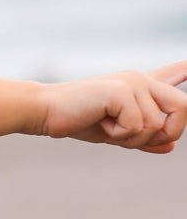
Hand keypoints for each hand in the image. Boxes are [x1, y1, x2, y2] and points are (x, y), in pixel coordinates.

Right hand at [38, 63, 186, 152]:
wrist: (46, 112)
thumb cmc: (77, 120)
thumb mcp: (116, 133)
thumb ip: (144, 139)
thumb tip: (172, 147)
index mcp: (139, 86)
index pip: (172, 76)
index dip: (185, 72)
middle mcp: (140, 80)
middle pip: (182, 108)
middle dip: (167, 132)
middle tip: (132, 138)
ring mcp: (133, 83)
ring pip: (156, 125)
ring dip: (132, 139)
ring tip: (107, 127)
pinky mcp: (122, 91)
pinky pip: (138, 126)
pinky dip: (119, 135)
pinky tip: (101, 121)